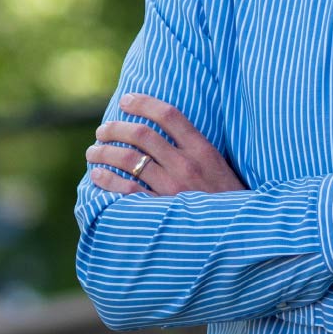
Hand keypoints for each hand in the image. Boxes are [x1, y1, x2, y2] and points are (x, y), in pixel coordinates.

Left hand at [86, 93, 245, 195]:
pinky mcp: (161, 211)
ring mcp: (172, 188)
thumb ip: (195, 149)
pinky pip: (127, 190)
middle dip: (116, 128)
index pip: (168, 115)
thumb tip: (162, 133)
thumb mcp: (218, 166)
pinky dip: (107, 179)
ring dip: (105, 152)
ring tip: (94, 150)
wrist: (238, 233)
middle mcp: (186, 165)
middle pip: (142, 135)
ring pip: (129, 160)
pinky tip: (97, 174)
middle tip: (103, 130)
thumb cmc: (226, 198)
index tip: (125, 100)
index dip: (143, 103)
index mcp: (203, 150)